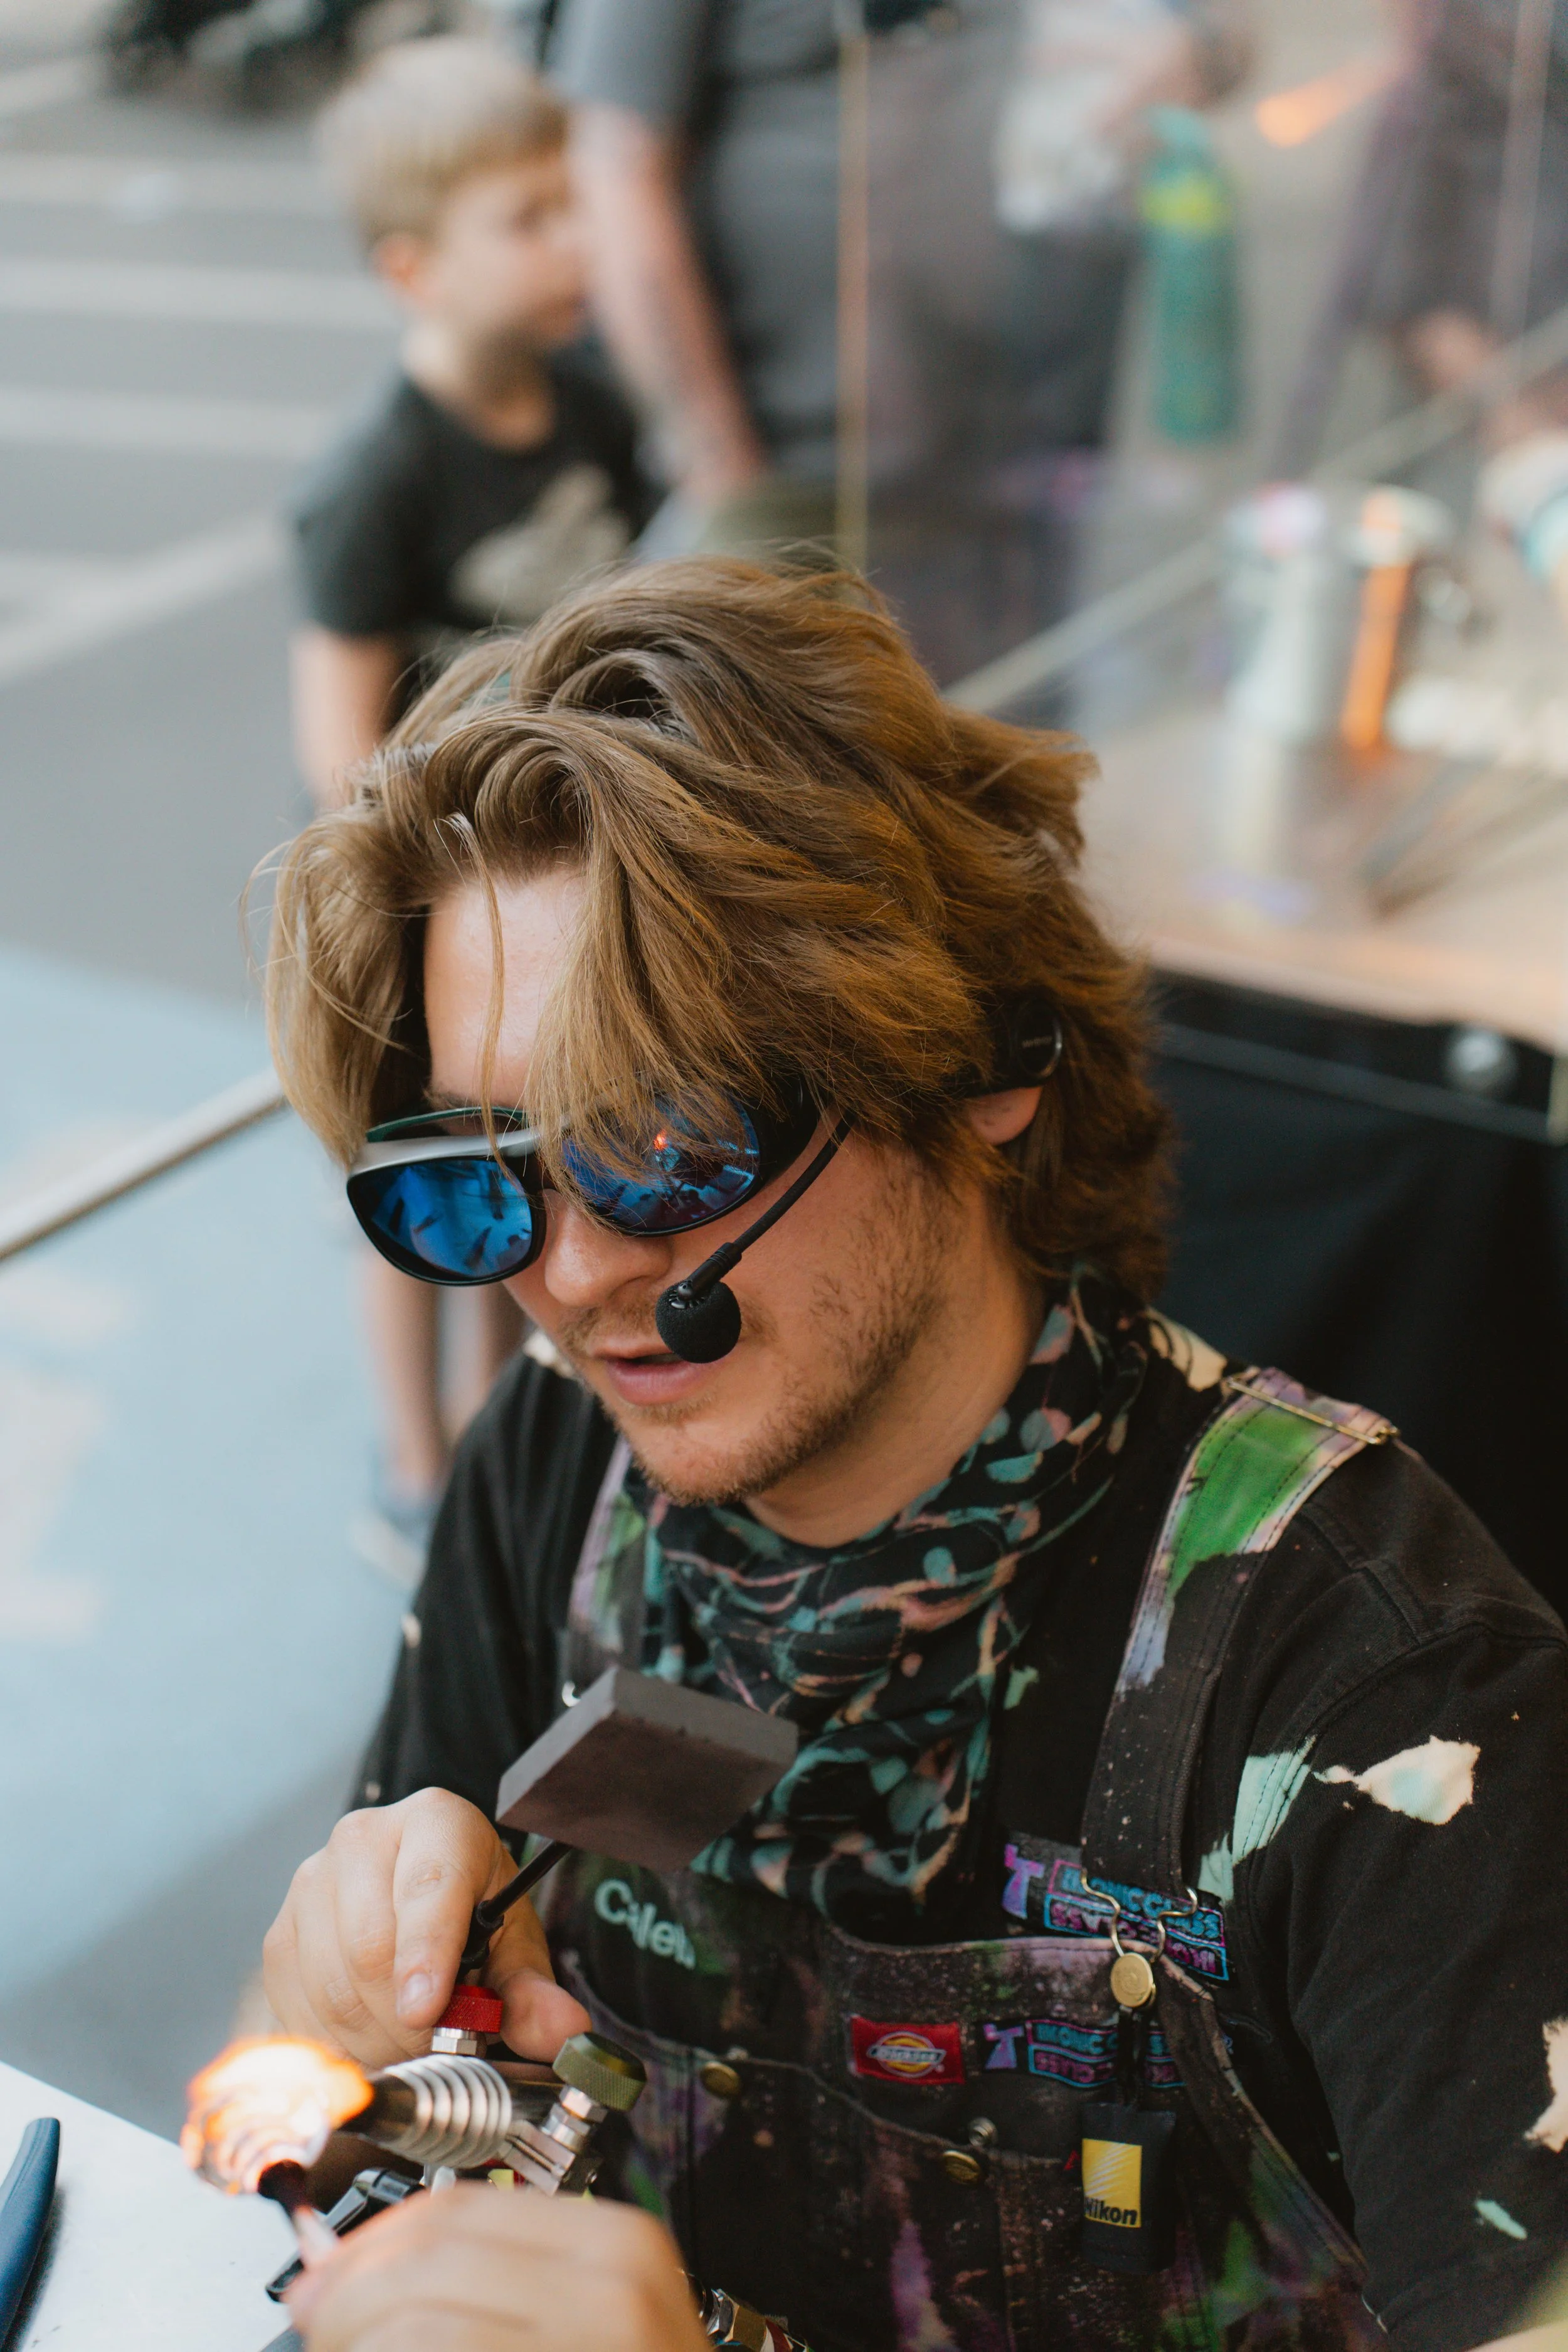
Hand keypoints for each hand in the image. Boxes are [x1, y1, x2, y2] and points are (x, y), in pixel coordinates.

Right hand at [262, 1789, 588, 2068]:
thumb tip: (563, 2030)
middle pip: (370, 1949)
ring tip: (407, 2040)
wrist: (419, 1896)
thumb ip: (533, 1992)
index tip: (426, 2010)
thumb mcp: (513, 1946)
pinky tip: (367, 2038)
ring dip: (371, 2037)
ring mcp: (312, 1882)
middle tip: (436, 2044)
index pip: (427, 1886)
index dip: (425, 1953)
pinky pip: (296, 2005)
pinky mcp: (279, 1931)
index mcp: (436, 1823)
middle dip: (406, 2020)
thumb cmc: (473, 1914)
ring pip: (331, 1985)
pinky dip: (334, 2041)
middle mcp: (363, 1838)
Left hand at [288, 2186, 711, 2351]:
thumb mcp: (586, 2318)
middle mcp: (608, 2289)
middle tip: (319, 2323)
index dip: (374, 2240)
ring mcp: (585, 2343)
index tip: (329, 2273)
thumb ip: (496, 2283)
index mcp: (614, 2247)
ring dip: (353, 2342)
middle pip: (425, 2260)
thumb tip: (355, 2273)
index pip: (456, 2210)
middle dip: (345, 2294)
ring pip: (413, 2323)